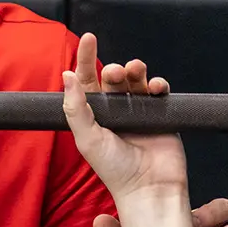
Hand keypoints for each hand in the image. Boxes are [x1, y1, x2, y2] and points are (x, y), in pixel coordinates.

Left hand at [62, 35, 227, 226]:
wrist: (149, 188)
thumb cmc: (115, 170)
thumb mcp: (87, 138)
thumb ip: (75, 108)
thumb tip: (66, 76)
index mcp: (93, 114)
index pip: (87, 81)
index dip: (86, 58)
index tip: (89, 37)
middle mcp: (115, 111)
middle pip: (112, 77)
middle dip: (113, 68)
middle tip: (114, 72)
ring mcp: (138, 111)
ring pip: (136, 79)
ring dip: (136, 70)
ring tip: (135, 72)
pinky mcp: (160, 115)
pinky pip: (159, 91)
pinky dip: (158, 84)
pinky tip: (156, 88)